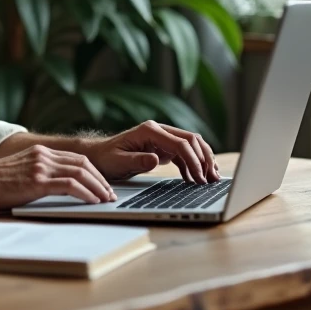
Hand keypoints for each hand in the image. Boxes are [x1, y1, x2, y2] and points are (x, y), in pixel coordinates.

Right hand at [0, 145, 116, 209]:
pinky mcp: (38, 181)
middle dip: (101, 179)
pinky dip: (86, 193)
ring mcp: (41, 166)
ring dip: (98, 187)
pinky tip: (93, 202)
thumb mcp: (19, 171)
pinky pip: (70, 185)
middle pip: (84, 163)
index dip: (94, 172)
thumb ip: (38, 173)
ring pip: (81, 172)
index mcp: (40, 151)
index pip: (76, 158)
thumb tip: (56, 188)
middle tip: (110, 194)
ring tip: (106, 200)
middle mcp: (43, 155)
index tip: (103, 185)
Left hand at [85, 121, 218, 183]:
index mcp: (149, 130)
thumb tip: (155, 159)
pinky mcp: (162, 148)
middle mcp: (158, 130)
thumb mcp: (119, 162)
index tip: (200, 177)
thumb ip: (137, 161)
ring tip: (211, 178)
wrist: (98, 156)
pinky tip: (196, 179)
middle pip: (190, 140)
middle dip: (204, 158)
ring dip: (202, 160)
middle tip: (212, 178)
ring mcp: (162, 138)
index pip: (180, 143)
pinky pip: (183, 154)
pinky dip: (192, 165)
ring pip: (190, 145)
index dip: (193, 160)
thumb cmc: (106, 159)